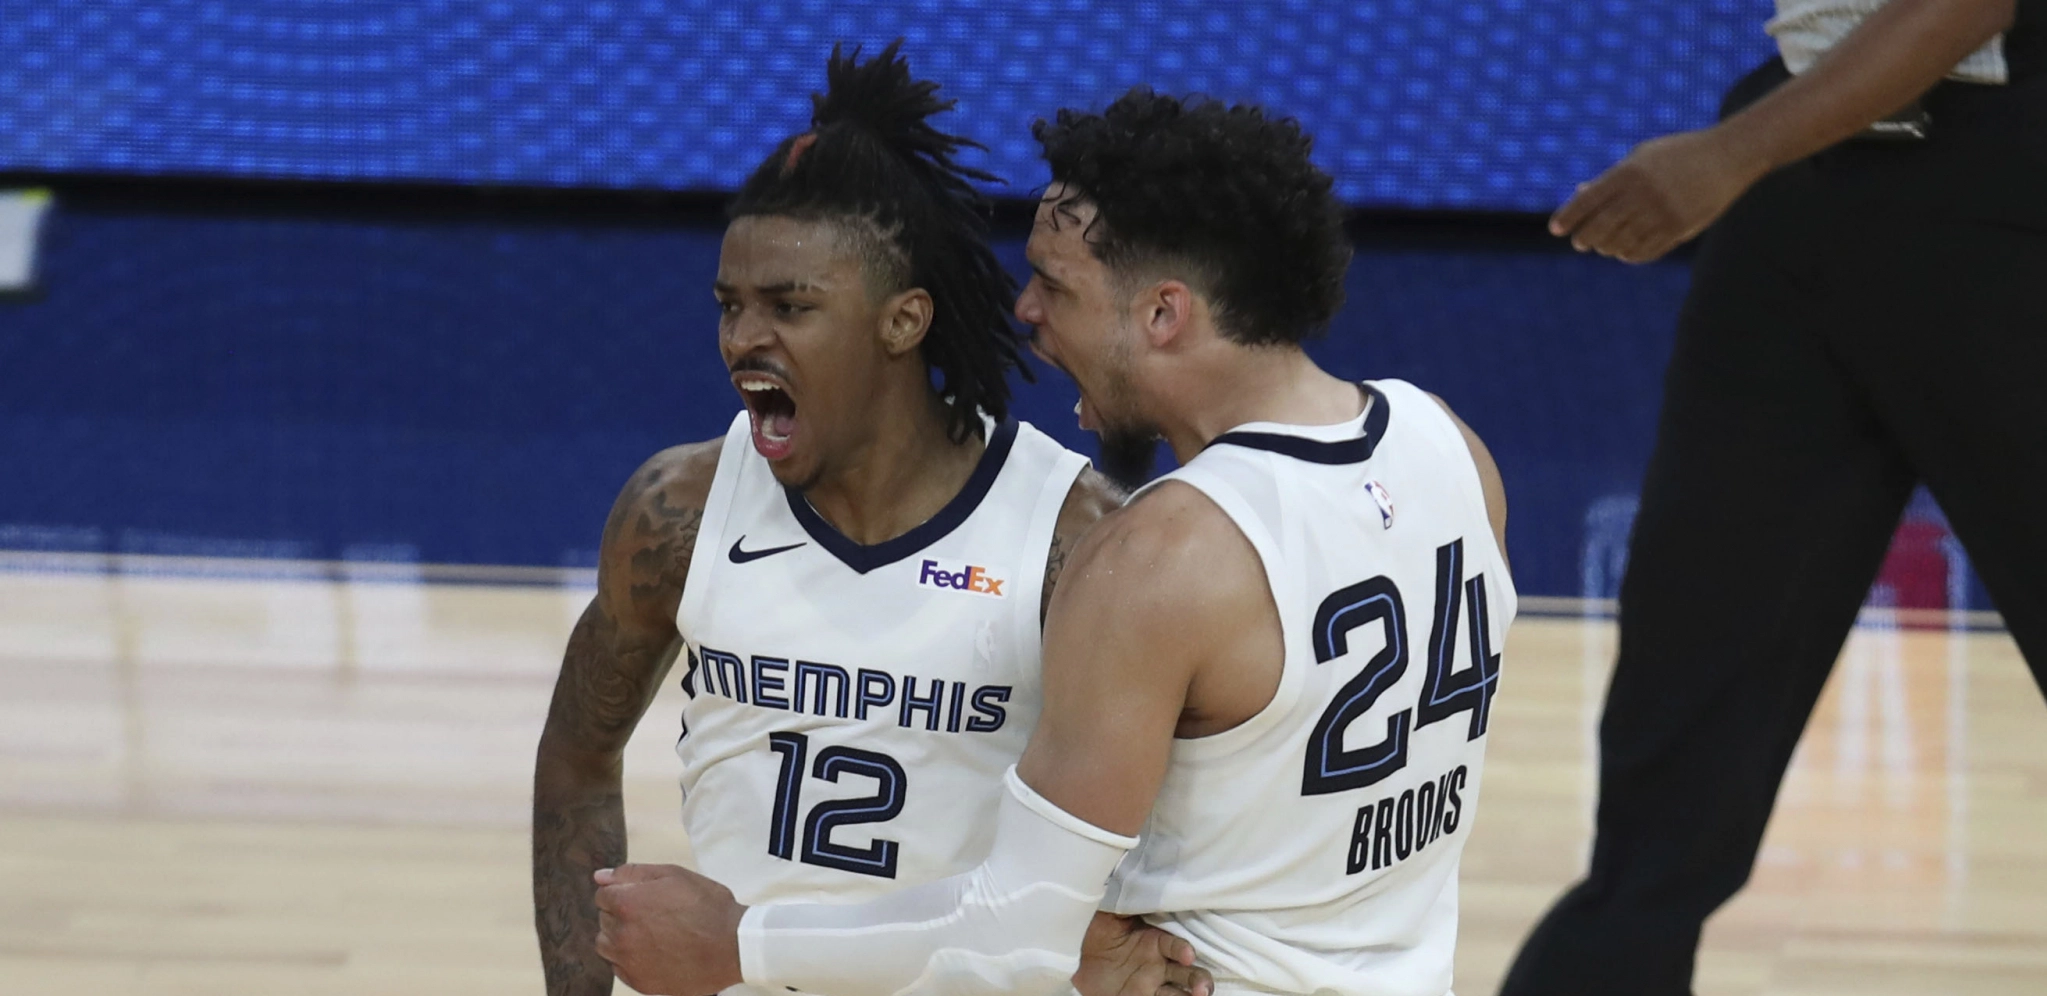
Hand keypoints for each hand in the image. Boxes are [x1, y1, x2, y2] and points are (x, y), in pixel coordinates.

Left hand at [592, 863, 745, 995]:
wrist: (732, 946)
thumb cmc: (707, 906)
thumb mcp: (674, 875)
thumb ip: (633, 873)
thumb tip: (600, 876)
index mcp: (627, 903)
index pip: (602, 895)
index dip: (623, 892)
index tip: (643, 896)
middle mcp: (621, 934)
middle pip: (604, 919)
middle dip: (621, 913)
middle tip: (652, 913)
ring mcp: (628, 961)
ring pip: (606, 945)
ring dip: (620, 937)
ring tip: (650, 934)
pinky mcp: (639, 982)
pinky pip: (619, 967)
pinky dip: (629, 959)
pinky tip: (653, 952)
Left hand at [1073, 912, 1213, 995]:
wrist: (1072, 954)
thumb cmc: (1093, 928)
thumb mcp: (1109, 912)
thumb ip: (1130, 901)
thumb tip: (1147, 883)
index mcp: (1154, 940)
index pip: (1176, 946)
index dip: (1184, 950)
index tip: (1187, 955)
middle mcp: (1159, 964)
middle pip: (1189, 973)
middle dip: (1200, 980)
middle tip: (1202, 988)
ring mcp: (1151, 984)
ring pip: (1181, 992)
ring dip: (1193, 995)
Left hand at [1549, 127, 1769, 263]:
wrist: (1728, 156)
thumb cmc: (1678, 155)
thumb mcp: (1642, 158)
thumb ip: (1611, 178)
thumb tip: (1578, 194)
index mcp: (1630, 172)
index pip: (1587, 201)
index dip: (1568, 217)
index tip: (1556, 229)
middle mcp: (1643, 194)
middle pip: (1599, 228)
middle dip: (1584, 238)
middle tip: (1580, 242)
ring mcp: (1662, 213)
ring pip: (1620, 244)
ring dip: (1607, 247)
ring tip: (1604, 244)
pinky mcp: (1679, 229)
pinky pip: (1644, 252)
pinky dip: (1629, 255)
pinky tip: (1625, 251)